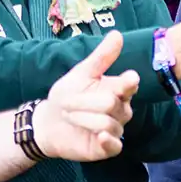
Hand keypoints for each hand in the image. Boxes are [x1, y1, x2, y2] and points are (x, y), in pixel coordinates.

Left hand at [35, 31, 137, 161]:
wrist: (50, 122)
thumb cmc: (67, 95)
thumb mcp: (81, 74)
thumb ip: (101, 57)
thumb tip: (117, 34)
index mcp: (118, 89)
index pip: (130, 84)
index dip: (128, 83)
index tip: (127, 80)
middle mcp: (121, 109)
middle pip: (111, 103)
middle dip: (84, 102)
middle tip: (67, 102)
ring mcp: (116, 128)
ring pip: (108, 122)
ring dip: (83, 118)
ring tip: (69, 116)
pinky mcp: (109, 147)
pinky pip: (116, 145)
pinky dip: (108, 140)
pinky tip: (98, 136)